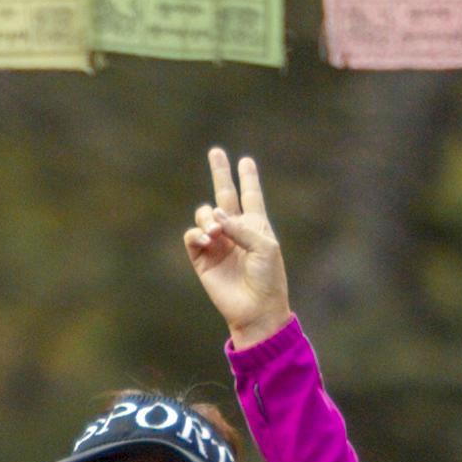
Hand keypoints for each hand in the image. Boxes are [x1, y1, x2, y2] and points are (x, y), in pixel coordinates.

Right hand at [181, 147, 292, 343]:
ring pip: (204, 214)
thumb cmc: (268, 277)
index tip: (246, 161)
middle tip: (216, 152)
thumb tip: (215, 215)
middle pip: (225, 195)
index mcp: (255, 226)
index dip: (248, 178)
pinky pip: (192, 236)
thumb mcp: (265, 246)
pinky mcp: (202, 258)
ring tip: (216, 232)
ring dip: (208, 217)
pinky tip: (207, 239)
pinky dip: (197, 234)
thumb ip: (241, 227)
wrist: (256, 309)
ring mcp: (217, 243)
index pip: (251, 196)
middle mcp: (235, 230)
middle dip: (220, 173)